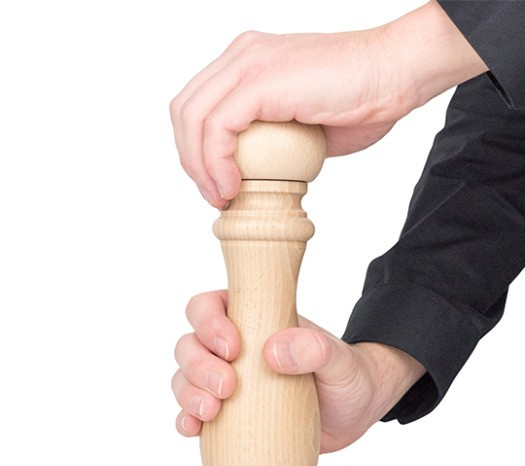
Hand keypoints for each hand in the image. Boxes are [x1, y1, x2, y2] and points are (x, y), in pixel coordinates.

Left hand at [170, 2, 486, 207]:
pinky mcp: (261, 79)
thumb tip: (254, 172)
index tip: (217, 186)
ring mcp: (249, 63)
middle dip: (191, 162)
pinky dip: (217, 164)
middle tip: (215, 197)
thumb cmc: (360, 102)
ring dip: (200, 168)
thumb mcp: (300, 126)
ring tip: (223, 197)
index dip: (195, 151)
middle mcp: (242, 56)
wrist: (395, 75)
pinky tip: (233, 187)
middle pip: (185, 111)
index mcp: (248, 62)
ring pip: (193, 119)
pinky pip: (218, 127)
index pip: (197, 106)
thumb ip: (270, 140)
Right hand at [173, 291, 424, 453]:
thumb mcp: (342, 362)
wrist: (355, 415)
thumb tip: (273, 351)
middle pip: (190, 345)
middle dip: (198, 365)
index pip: (210, 306)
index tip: (233, 348)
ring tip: (211, 413)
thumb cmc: (349, 377)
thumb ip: (316, 349)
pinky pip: (193, 415)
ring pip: (185, 379)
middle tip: (228, 387)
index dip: (208, 322)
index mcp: (255, 320)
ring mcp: (228, 384)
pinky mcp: (228, 418)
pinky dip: (186, 421)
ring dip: (188, 393)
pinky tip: (195, 430)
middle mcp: (233, 349)